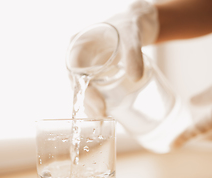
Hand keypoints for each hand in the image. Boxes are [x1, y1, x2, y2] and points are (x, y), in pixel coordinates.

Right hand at [69, 0, 158, 117]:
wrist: (134, 24)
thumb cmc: (129, 26)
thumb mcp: (132, 36)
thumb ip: (134, 54)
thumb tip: (136, 78)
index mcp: (78, 45)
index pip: (75, 70)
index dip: (84, 90)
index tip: (99, 104)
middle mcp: (78, 57)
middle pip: (77, 84)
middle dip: (87, 102)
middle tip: (101, 115)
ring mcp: (86, 67)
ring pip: (83, 89)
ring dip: (90, 105)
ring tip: (102, 120)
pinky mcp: (95, 74)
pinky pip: (92, 90)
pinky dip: (96, 102)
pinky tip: (105, 113)